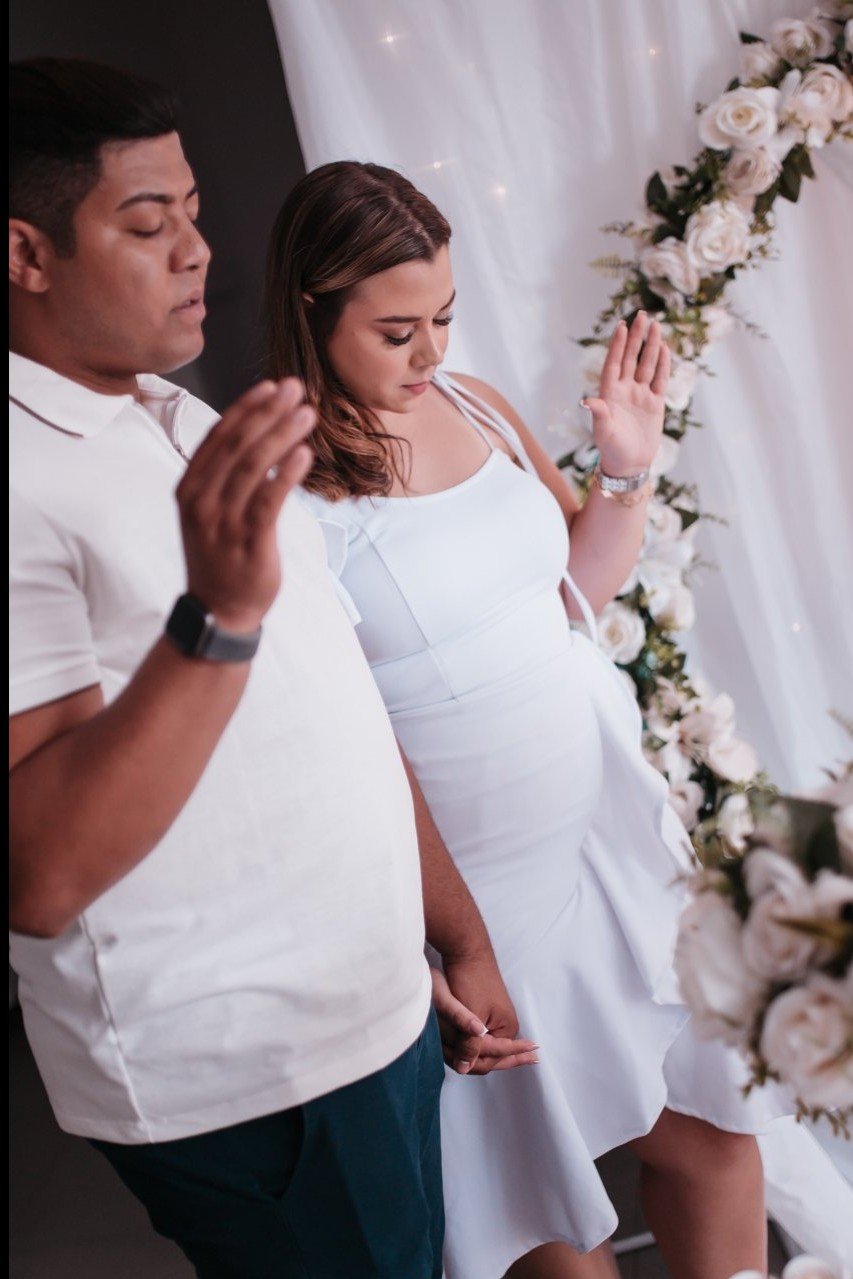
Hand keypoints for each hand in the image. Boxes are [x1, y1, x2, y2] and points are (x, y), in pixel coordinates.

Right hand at [176, 379, 314, 630]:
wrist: (218, 612)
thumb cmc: (220, 557)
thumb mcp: (210, 511)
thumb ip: (226, 476)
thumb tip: (259, 435)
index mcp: (189, 488)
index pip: (218, 437)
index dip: (246, 408)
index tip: (270, 386)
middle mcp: (201, 501)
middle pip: (237, 445)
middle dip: (268, 412)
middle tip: (295, 389)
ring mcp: (223, 521)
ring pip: (253, 467)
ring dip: (281, 435)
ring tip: (307, 414)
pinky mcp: (248, 541)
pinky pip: (268, 500)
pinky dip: (286, 474)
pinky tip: (304, 453)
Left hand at [433, 959, 537, 1075]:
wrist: (467, 951)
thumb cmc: (472, 981)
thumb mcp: (472, 1016)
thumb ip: (470, 1044)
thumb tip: (464, 1069)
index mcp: (507, 1028)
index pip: (494, 1059)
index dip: (475, 1065)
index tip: (459, 1068)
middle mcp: (505, 1025)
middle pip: (489, 1054)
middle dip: (473, 1061)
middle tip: (454, 1065)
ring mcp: (495, 1018)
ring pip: (480, 1045)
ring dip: (469, 1052)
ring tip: (453, 1059)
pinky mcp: (484, 1010)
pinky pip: (476, 1034)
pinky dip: (466, 1040)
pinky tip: (455, 1043)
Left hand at [583, 312, 670, 476]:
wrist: (630, 465)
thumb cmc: (612, 449)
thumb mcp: (603, 432)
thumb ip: (599, 414)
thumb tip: (587, 400)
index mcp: (610, 394)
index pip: (614, 363)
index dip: (617, 345)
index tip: (621, 326)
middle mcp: (625, 390)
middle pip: (632, 358)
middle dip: (636, 337)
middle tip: (642, 315)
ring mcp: (641, 395)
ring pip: (647, 365)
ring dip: (651, 346)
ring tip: (656, 326)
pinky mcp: (655, 403)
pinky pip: (659, 380)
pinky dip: (662, 365)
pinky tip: (665, 349)